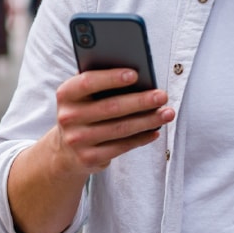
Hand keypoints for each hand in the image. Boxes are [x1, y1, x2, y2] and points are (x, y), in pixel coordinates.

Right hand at [51, 67, 174, 176]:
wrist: (65, 150)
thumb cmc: (83, 111)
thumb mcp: (82, 95)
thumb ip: (100, 82)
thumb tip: (136, 74)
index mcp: (66, 95)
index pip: (88, 82)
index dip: (111, 78)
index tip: (136, 74)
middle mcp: (68, 117)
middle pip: (111, 107)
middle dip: (140, 101)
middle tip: (162, 96)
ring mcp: (78, 140)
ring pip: (120, 129)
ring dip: (147, 120)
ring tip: (167, 113)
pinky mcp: (89, 158)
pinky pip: (122, 147)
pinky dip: (141, 138)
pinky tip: (155, 130)